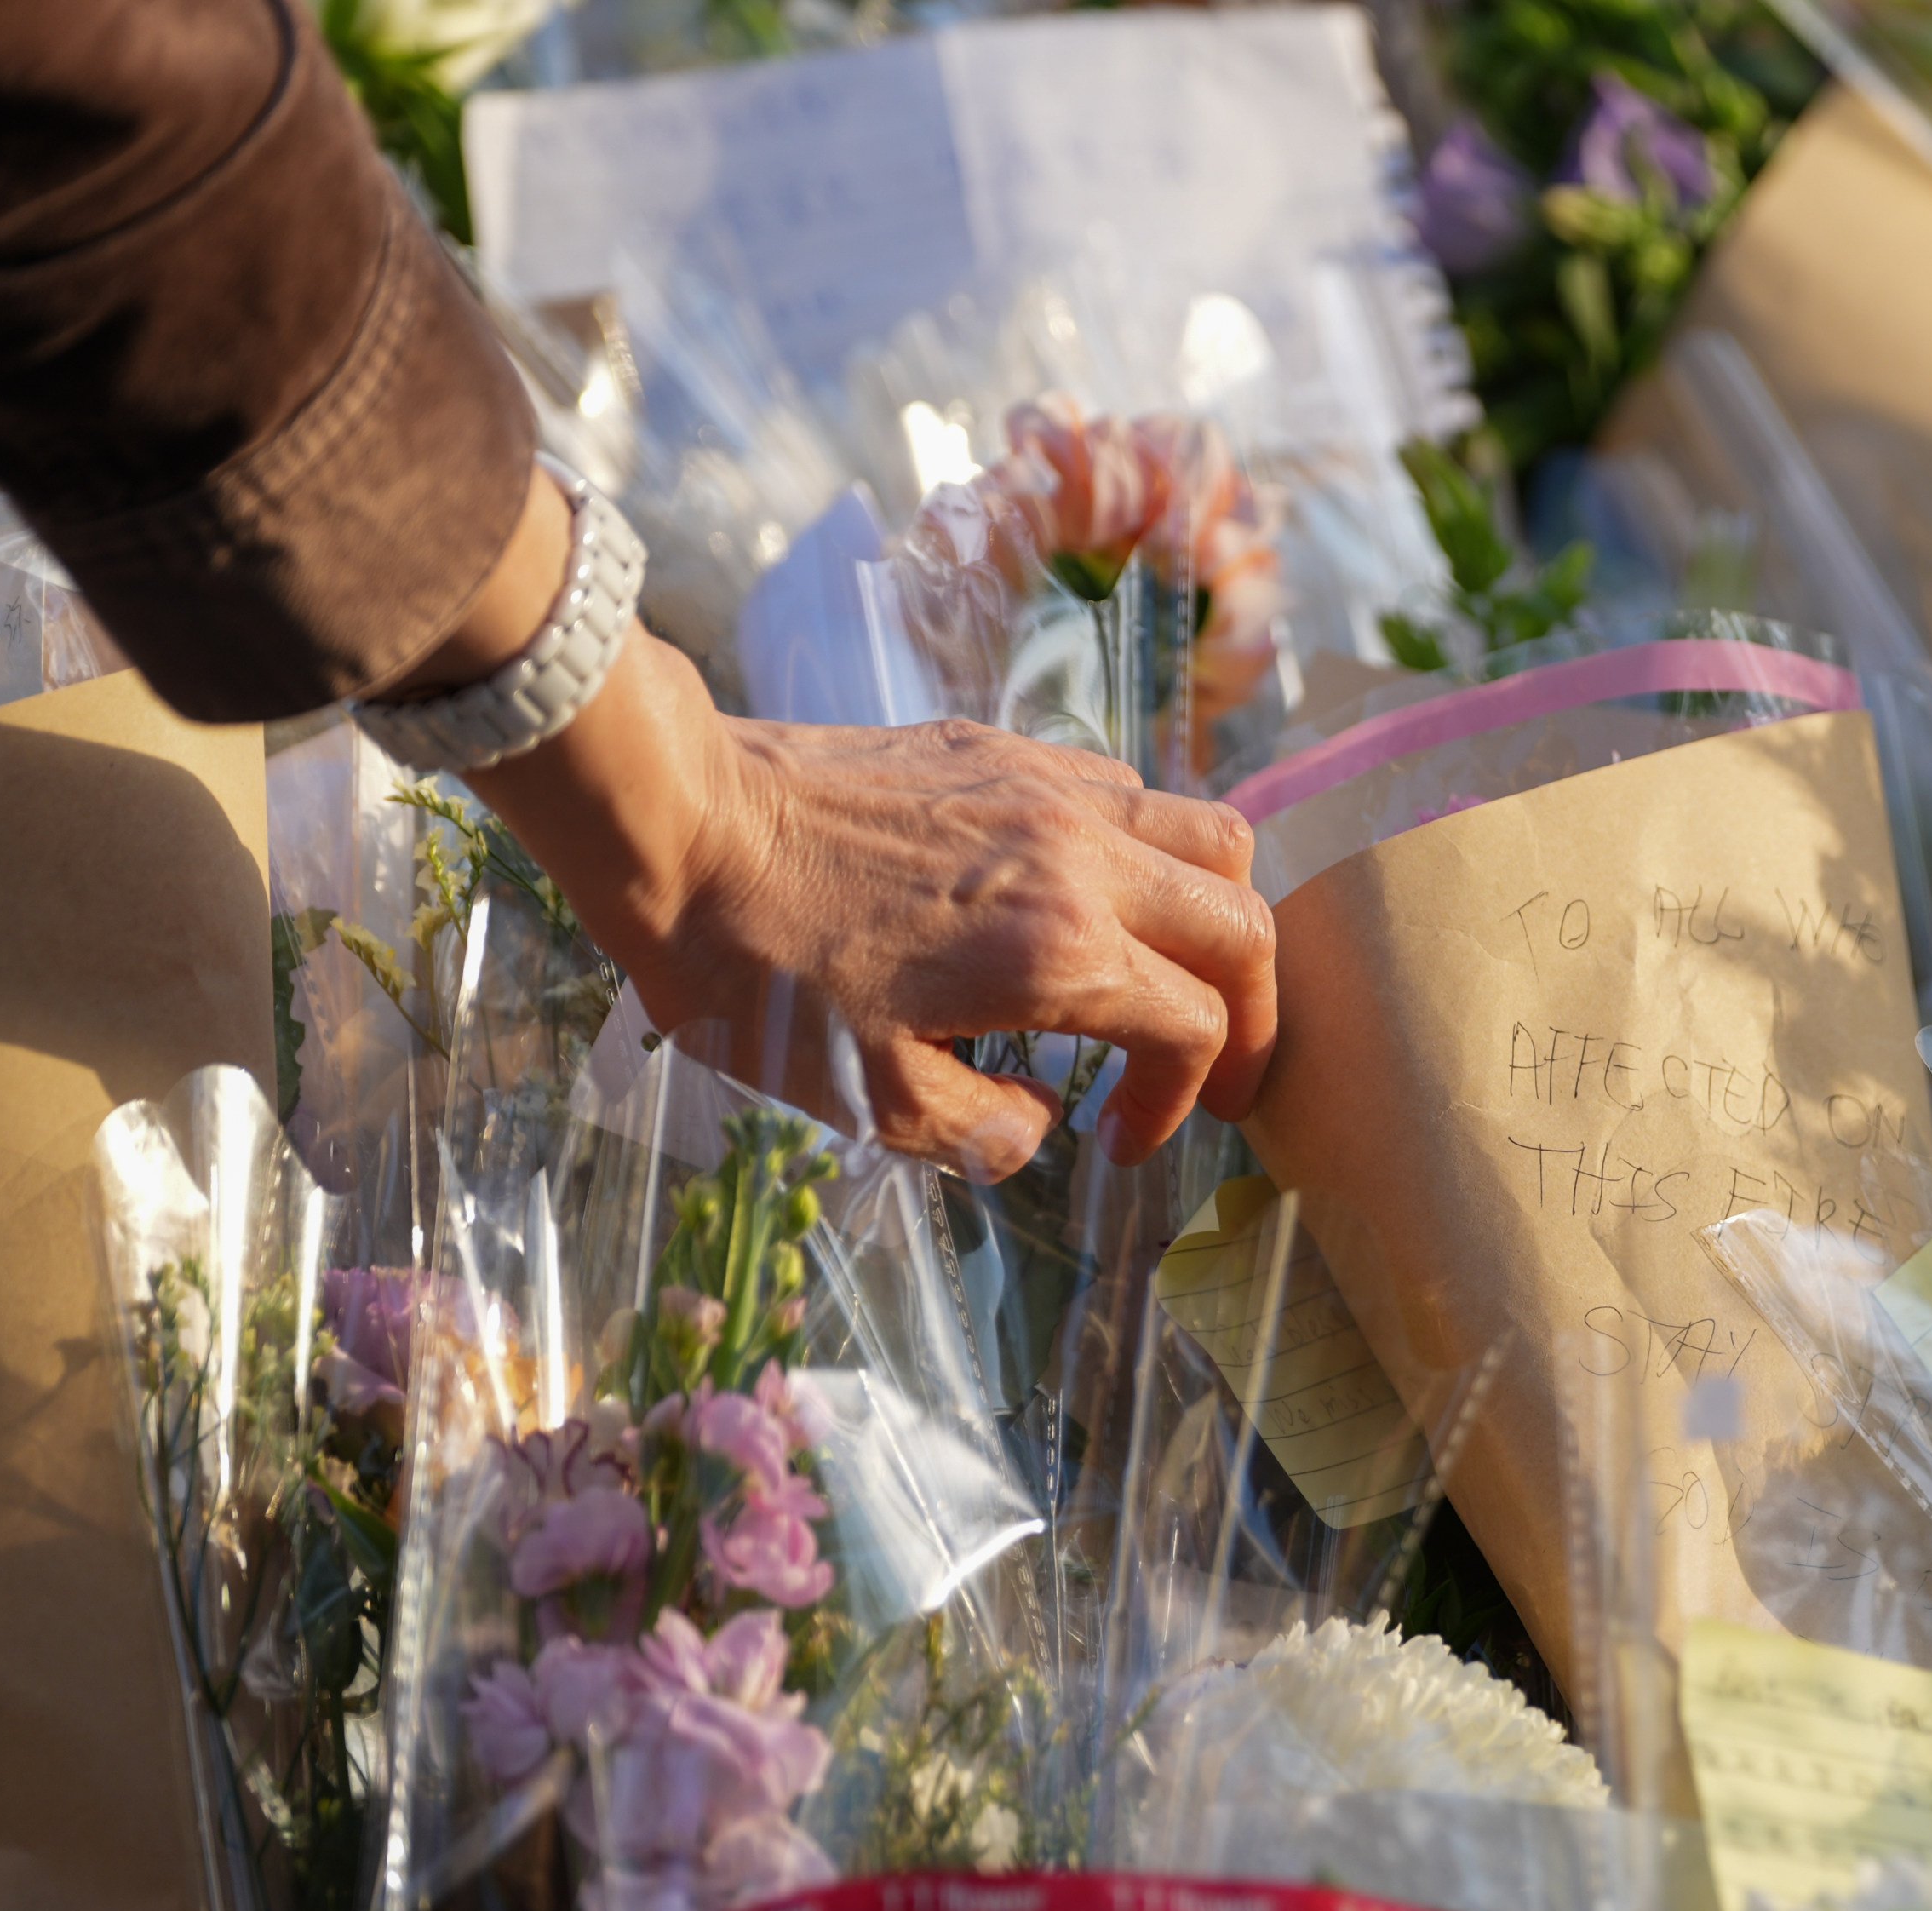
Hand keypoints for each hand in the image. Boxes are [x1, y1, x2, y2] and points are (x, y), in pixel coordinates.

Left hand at [428, 481, 1273, 1176]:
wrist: (677, 825)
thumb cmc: (757, 973)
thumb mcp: (869, 1100)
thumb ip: (985, 1131)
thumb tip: (1042, 1121)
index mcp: (1059, 954)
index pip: (1195, 1029)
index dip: (1180, 1104)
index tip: (1118, 1139)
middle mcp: (1081, 860)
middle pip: (1245, 927)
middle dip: (1254, 1013)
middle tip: (1219, 1068)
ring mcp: (1050, 791)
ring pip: (1214, 834)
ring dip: (1219, 916)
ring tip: (1178, 968)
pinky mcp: (1005, 749)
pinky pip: (1130, 789)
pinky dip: (1148, 849)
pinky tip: (1089, 894)